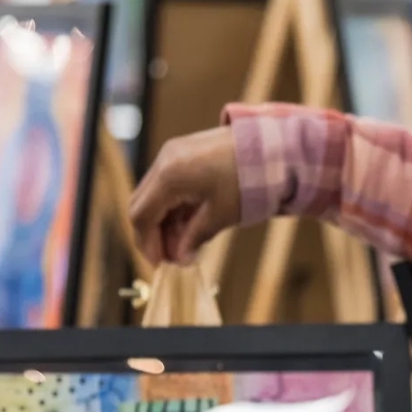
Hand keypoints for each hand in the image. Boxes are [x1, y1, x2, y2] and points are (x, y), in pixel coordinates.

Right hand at [128, 125, 240, 267]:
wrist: (270, 147)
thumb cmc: (248, 180)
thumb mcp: (220, 215)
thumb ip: (194, 238)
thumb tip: (179, 259)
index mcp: (169, 176)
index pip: (141, 216)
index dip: (147, 244)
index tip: (160, 265)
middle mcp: (163, 162)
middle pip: (141, 205)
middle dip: (152, 234)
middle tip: (171, 258)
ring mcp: (171, 155)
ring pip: (153, 196)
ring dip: (163, 222)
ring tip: (184, 246)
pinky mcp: (181, 154)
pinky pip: (166, 186)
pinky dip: (173, 208)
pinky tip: (187, 226)